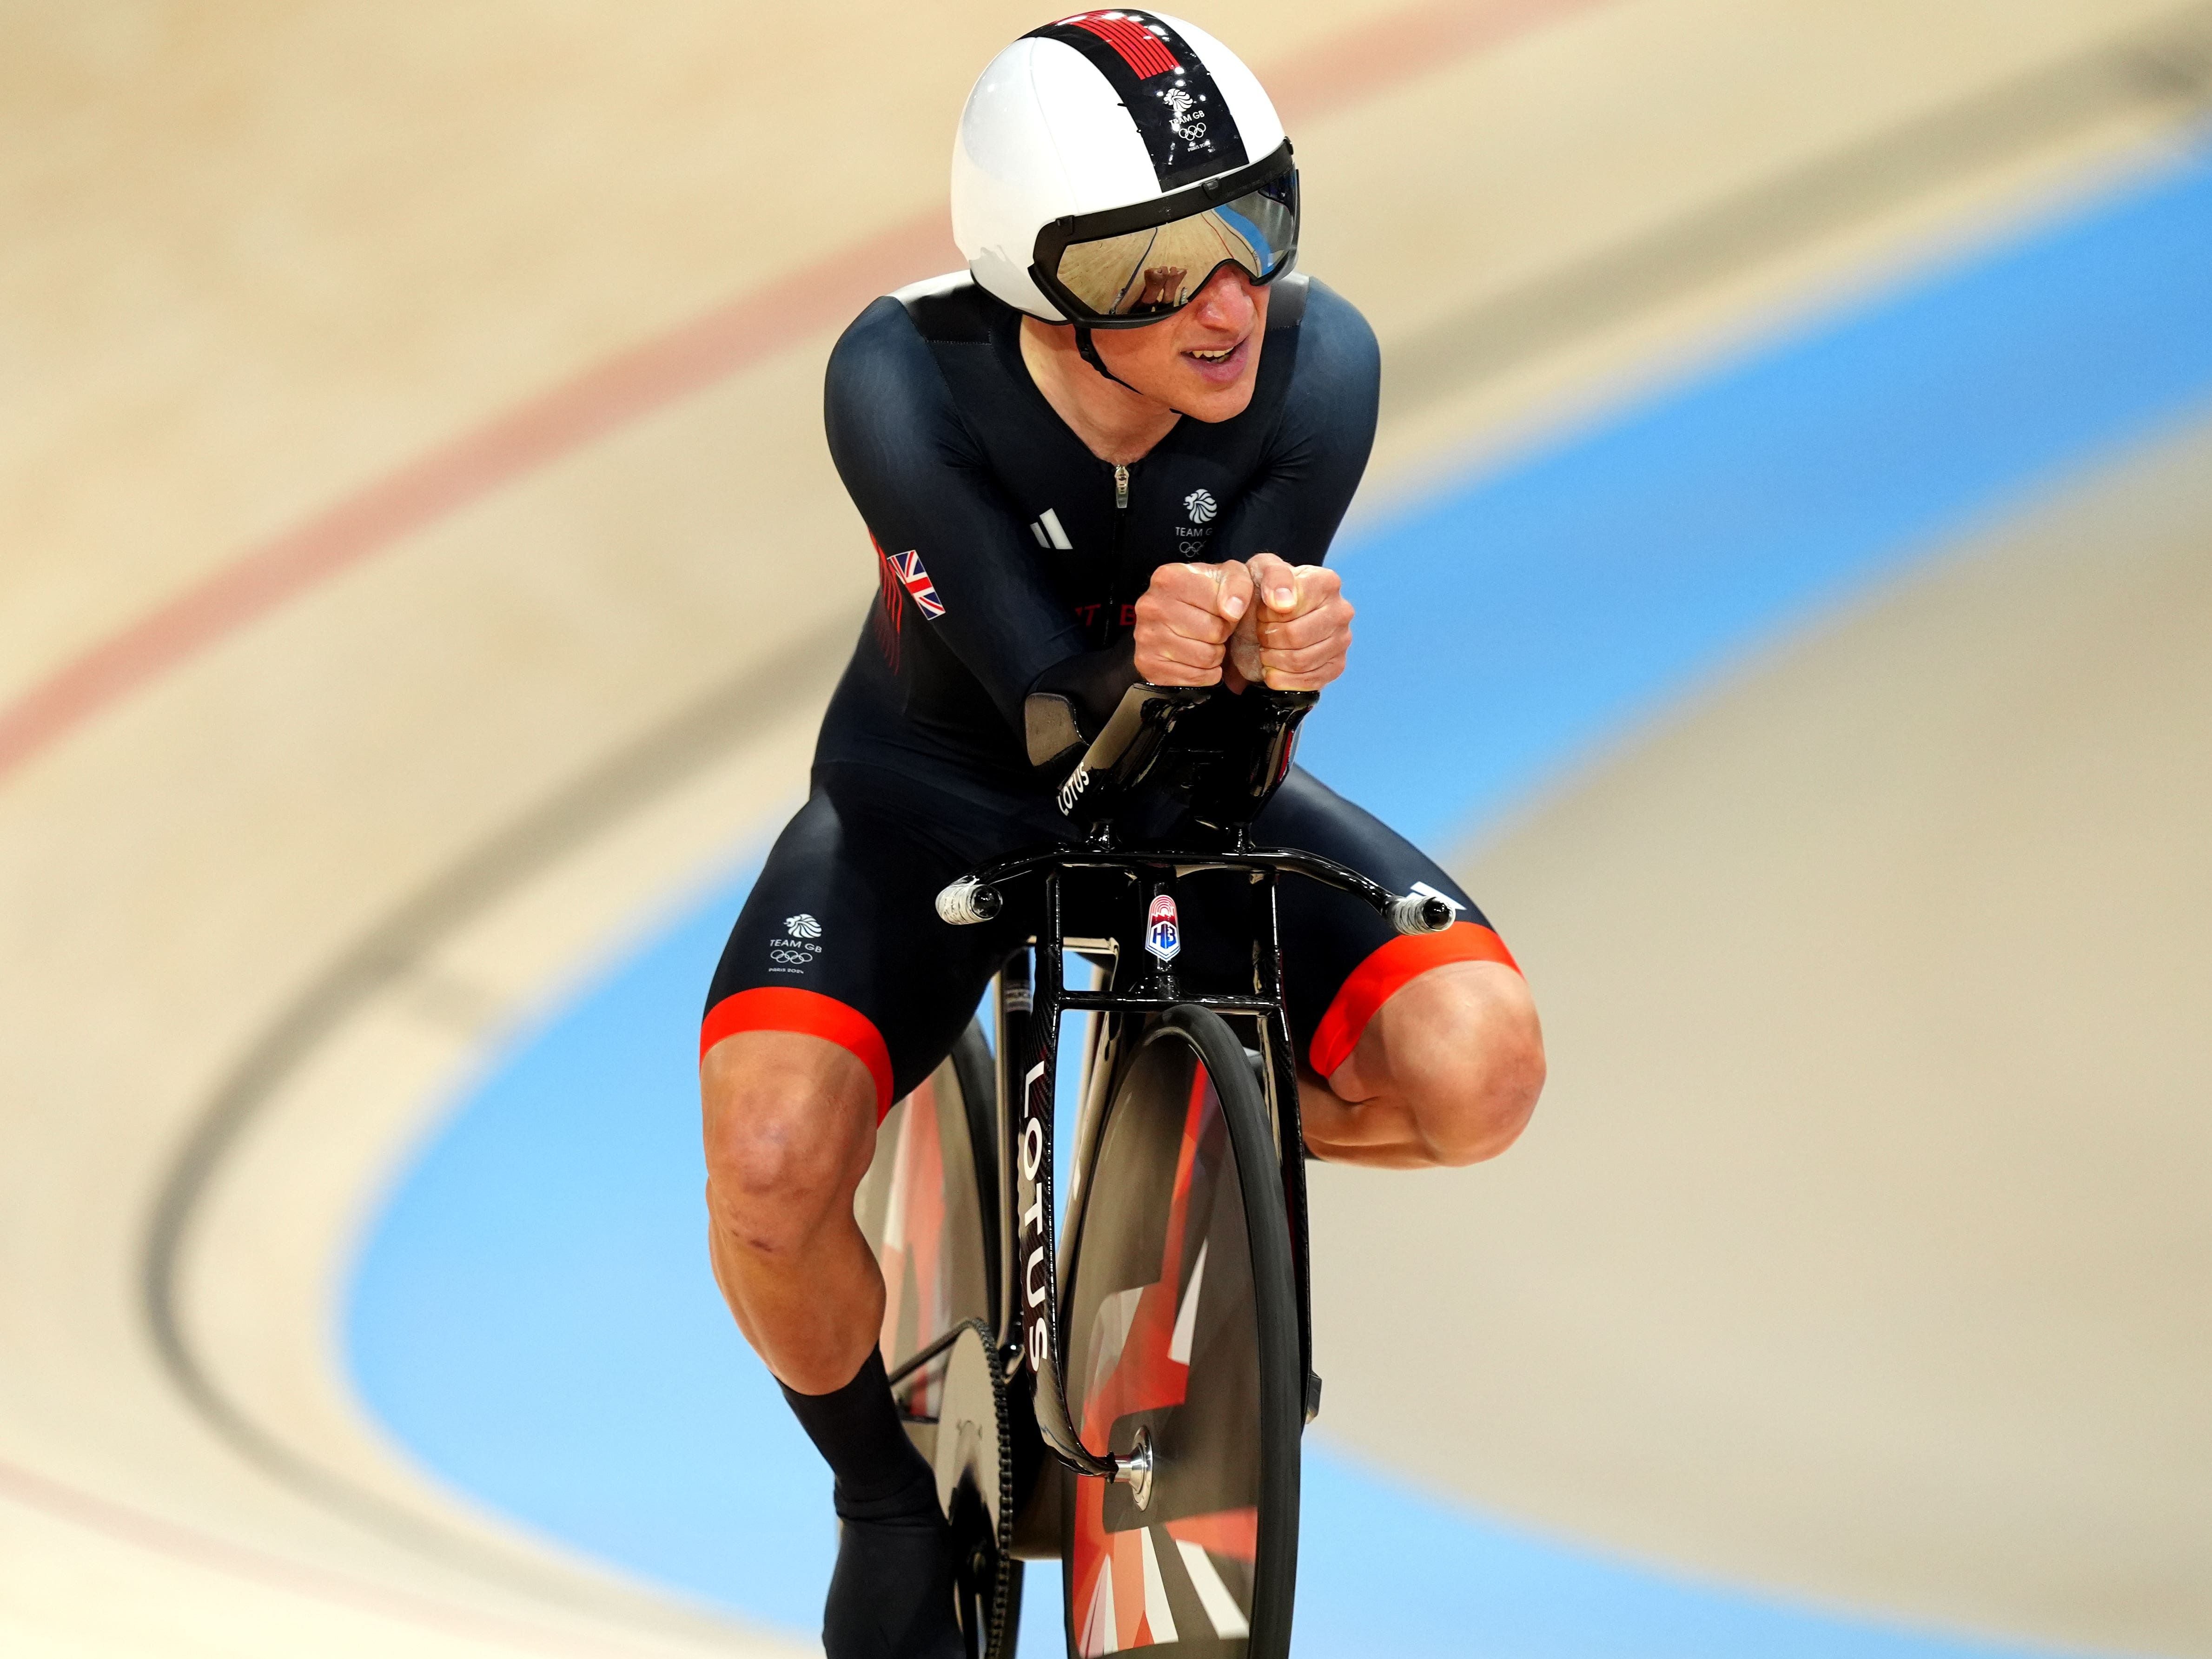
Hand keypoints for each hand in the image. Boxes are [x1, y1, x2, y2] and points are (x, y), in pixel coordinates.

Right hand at [1132, 560, 1252, 684]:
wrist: (1171, 613)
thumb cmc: (1202, 594)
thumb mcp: (1227, 575)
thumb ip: (1238, 584)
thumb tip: (1232, 611)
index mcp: (1170, 577)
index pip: (1221, 606)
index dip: (1229, 611)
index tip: (1220, 609)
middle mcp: (1151, 605)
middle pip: (1213, 632)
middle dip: (1222, 634)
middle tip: (1212, 627)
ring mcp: (1145, 636)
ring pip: (1205, 657)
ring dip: (1214, 654)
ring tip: (1204, 641)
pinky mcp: (1147, 663)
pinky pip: (1193, 677)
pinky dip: (1203, 673)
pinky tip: (1196, 659)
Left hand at [1245, 551, 1350, 690]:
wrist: (1267, 620)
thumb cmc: (1266, 593)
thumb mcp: (1260, 571)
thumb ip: (1272, 577)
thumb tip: (1284, 603)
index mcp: (1326, 582)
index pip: (1291, 607)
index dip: (1267, 614)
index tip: (1261, 613)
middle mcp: (1341, 610)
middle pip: (1296, 636)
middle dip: (1268, 638)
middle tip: (1260, 633)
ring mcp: (1343, 639)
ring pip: (1300, 660)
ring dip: (1272, 659)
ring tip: (1265, 649)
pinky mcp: (1337, 665)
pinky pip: (1308, 680)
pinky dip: (1282, 678)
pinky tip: (1273, 669)